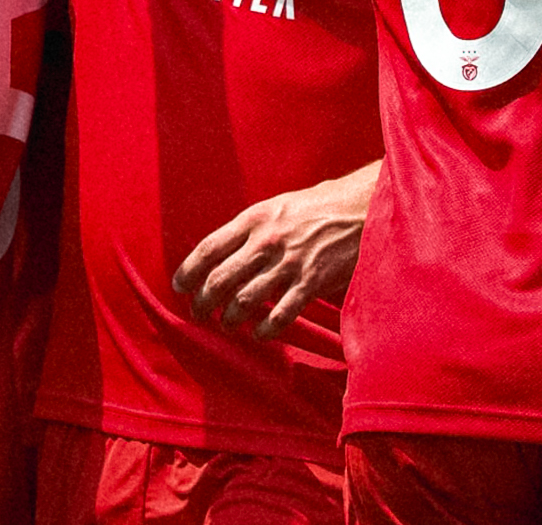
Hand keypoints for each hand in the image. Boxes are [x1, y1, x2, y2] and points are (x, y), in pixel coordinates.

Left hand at [172, 165, 373, 339]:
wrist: (361, 207)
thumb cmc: (316, 207)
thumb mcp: (276, 207)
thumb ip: (249, 230)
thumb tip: (219, 255)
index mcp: (254, 218)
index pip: (208, 249)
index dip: (188, 272)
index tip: (179, 287)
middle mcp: (266, 241)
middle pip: (220, 280)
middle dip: (203, 303)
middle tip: (198, 313)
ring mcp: (288, 263)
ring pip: (244, 301)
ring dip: (229, 319)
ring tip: (227, 324)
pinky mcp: (311, 282)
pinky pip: (279, 315)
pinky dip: (265, 330)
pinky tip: (259, 334)